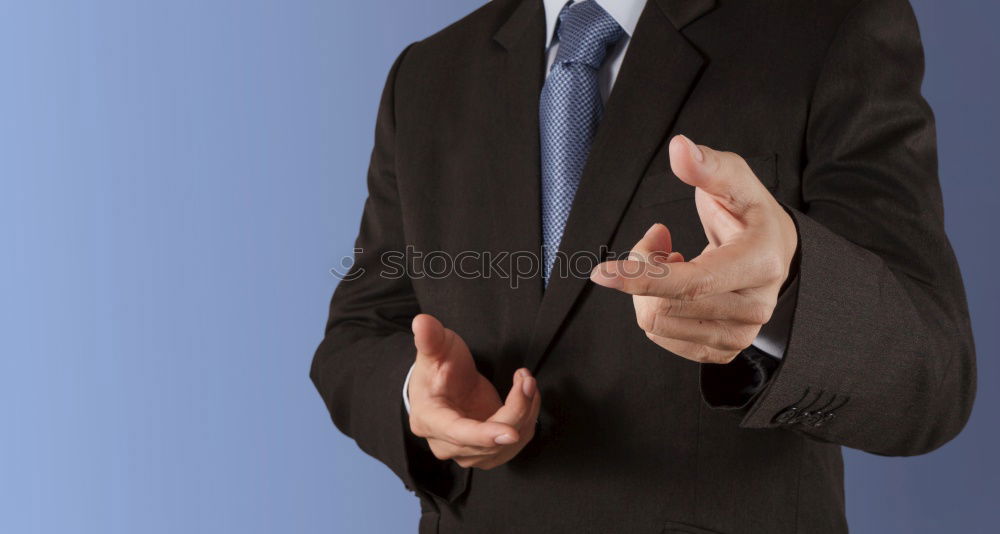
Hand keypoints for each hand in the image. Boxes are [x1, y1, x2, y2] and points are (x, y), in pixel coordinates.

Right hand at [407, 314, 540, 469]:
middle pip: (489, 440)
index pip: (458, 433)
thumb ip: (430, 338)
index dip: (485, 435)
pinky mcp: (486, 452)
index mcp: (429, 420)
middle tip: (526, 379)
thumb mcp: (435, 349)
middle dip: (516, 409)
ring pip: (506, 446)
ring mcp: (466, 453)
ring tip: (526, 381)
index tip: (511, 432)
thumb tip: (421, 322)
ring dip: (525, 413)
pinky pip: (514, 445)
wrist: (443, 384)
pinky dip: (526, 420)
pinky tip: (526, 396)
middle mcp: (445, 444)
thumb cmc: (437, 367)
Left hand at [590, 135, 797, 363]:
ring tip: (671, 261)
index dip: (641, 277)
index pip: (690, 283)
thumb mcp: (734, 179)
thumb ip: (708, 165)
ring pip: (657, 325)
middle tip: (659, 241)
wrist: (775, 252)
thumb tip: (680, 148)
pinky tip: (674, 286)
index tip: (601, 272)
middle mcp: (754, 306)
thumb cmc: (749, 211)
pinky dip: (656, 308)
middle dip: (643, 270)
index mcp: (760, 263)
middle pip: (664, 305)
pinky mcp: (724, 349)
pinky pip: (663, 339)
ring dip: (647, 290)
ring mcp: (740, 334)